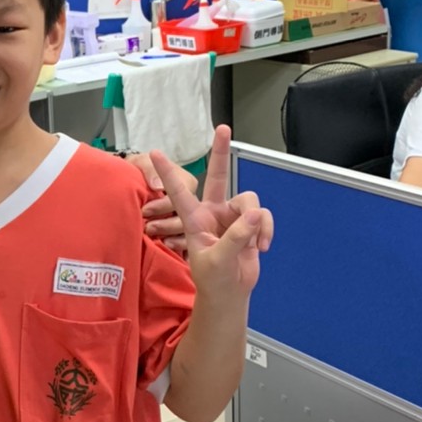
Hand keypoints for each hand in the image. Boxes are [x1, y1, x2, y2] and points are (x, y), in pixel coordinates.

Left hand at [127, 150, 197, 253]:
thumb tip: (157, 185)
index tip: (145, 210)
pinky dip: (177, 247)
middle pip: (186, 217)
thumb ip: (149, 170)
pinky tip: (165, 246)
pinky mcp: (184, 233)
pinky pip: (186, 243)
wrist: (129, 184)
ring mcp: (190, 219)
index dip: (163, 205)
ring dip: (170, 235)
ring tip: (152, 237)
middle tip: (148, 227)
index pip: (181, 196)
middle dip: (167, 224)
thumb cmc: (139, 170)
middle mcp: (192, 201)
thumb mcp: (142, 163)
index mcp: (186, 183)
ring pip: (186, 231)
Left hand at [149, 125, 273, 299]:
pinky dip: (266, 230)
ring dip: (257, 223)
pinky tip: (262, 247)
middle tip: (222, 128)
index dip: (168, 172)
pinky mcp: (249, 224)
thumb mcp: (218, 260)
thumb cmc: (213, 279)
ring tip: (256, 245)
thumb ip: (235, 237)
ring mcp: (232, 217)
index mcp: (195, 220)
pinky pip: (262, 216)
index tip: (155, 153)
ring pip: (250, 201)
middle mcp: (213, 213)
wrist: (230, 293)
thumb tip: (252, 214)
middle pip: (218, 175)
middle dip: (220, 152)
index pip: (179, 192)